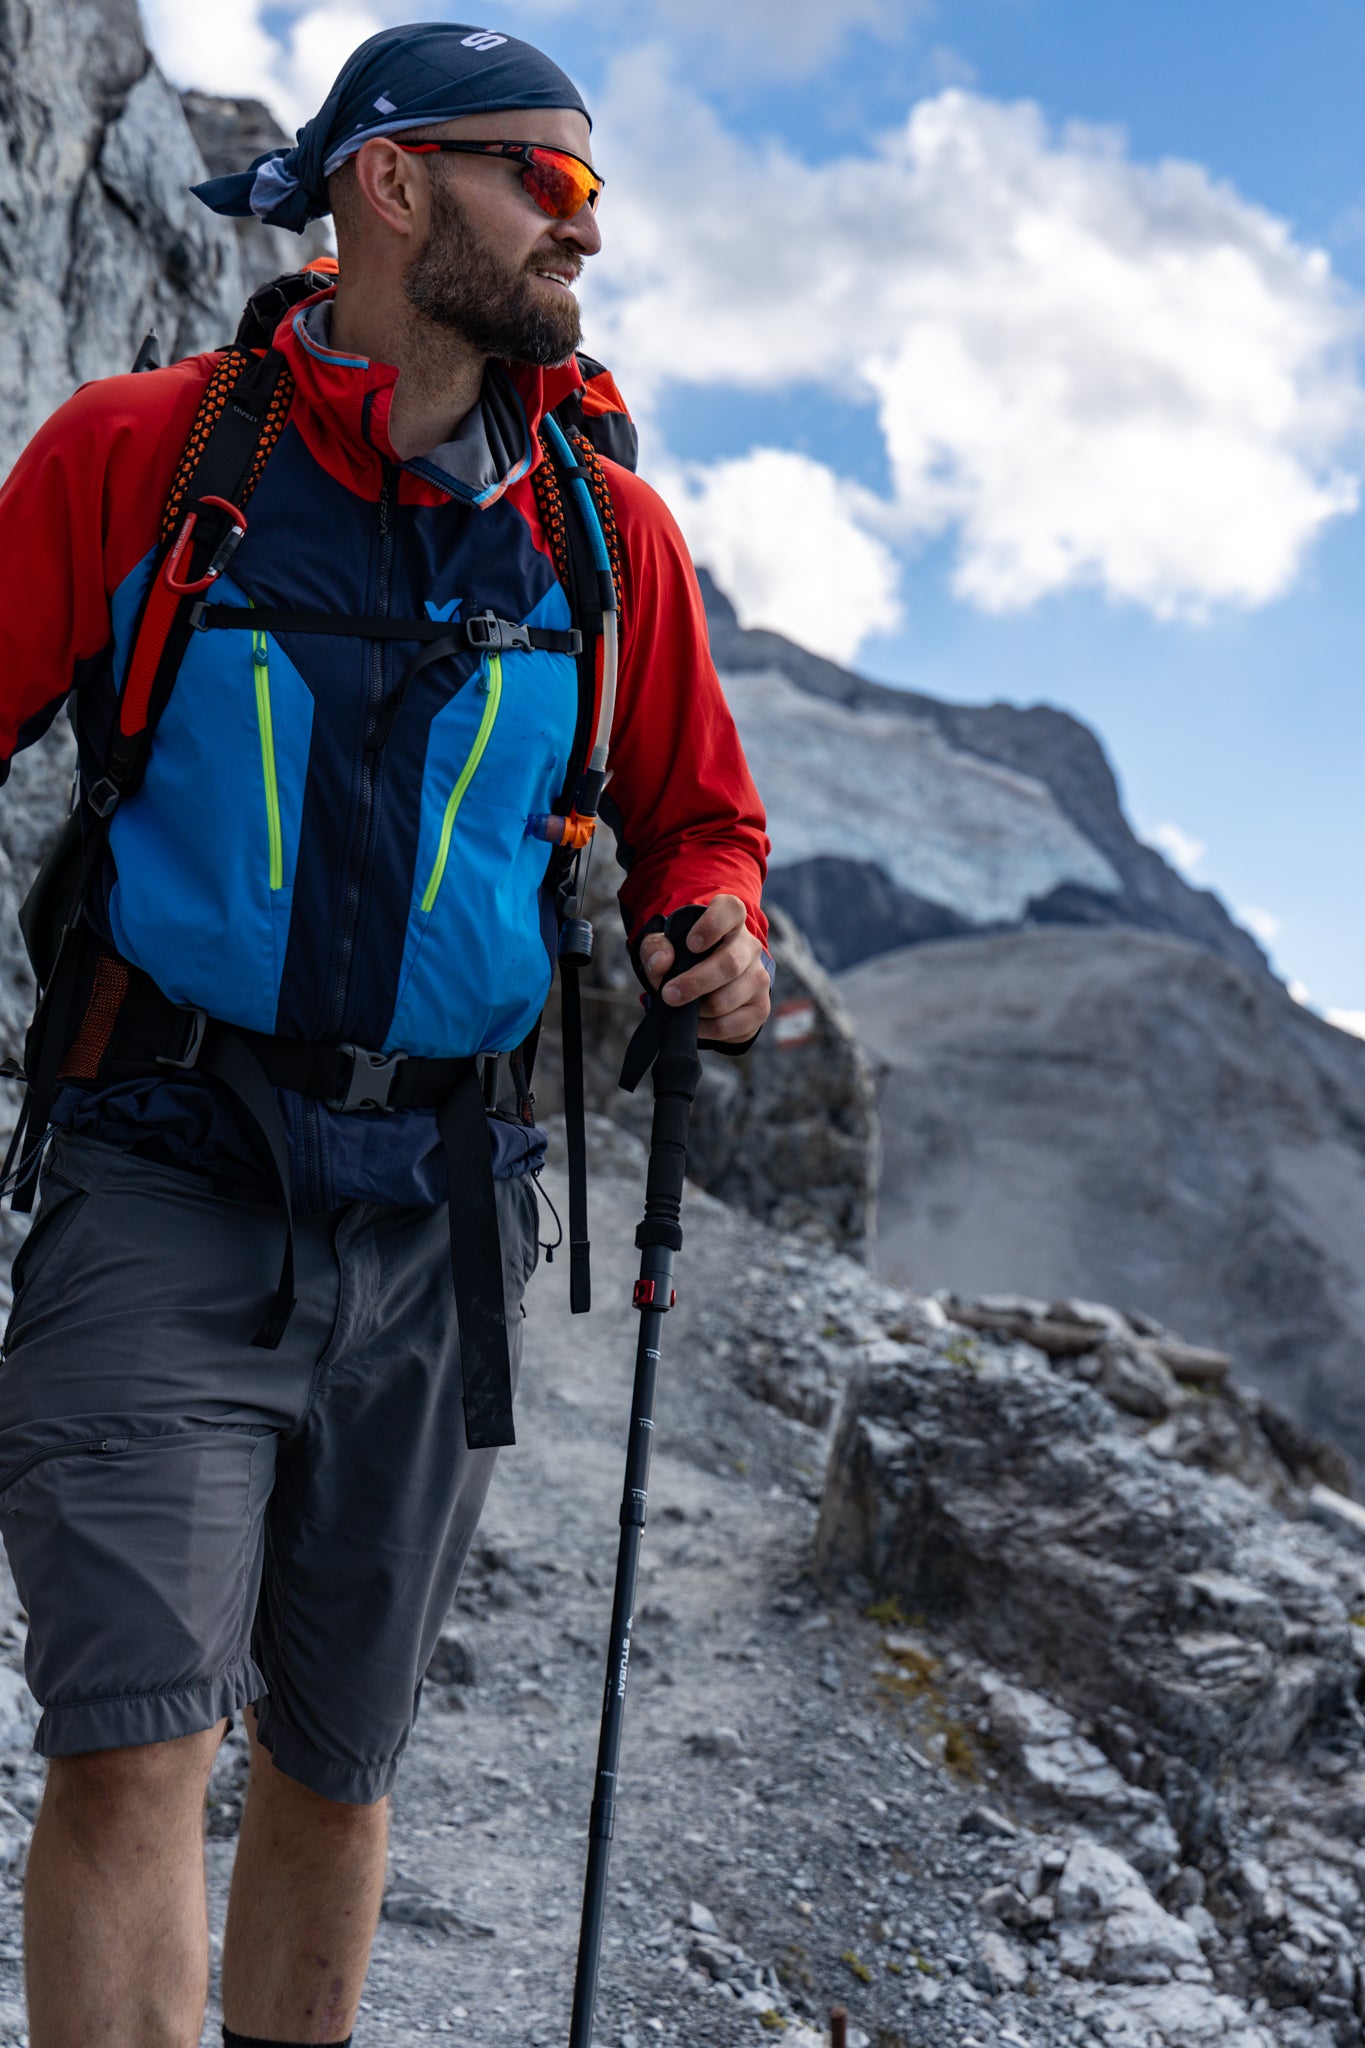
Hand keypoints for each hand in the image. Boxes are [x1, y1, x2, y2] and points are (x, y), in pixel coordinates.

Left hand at [638, 895, 771, 1045]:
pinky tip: (696, 1023)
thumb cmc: (686, 957)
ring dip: (699, 1009)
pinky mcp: (759, 1008)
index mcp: (730, 920)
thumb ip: (655, 947)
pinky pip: (733, 1024)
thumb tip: (661, 963)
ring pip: (729, 998)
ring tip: (681, 1009)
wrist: (707, 982)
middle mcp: (750, 947)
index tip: (692, 944)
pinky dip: (708, 1029)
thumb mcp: (664, 945)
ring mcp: (759, 978)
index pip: (730, 911)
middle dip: (696, 983)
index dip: (712, 925)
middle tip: (670, 994)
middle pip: (729, 964)